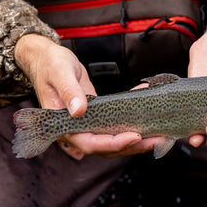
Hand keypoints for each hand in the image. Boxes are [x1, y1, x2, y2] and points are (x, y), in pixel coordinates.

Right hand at [13, 34, 161, 159]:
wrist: (47, 60)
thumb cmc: (50, 64)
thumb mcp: (59, 72)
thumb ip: (69, 91)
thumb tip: (79, 111)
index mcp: (62, 124)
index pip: (89, 142)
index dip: (112, 143)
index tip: (133, 136)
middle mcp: (76, 129)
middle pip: (105, 147)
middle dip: (131, 146)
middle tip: (156, 140)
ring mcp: (87, 124)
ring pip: (113, 140)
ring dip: (135, 140)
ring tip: (158, 135)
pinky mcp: (97, 116)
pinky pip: (115, 126)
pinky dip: (131, 124)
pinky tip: (147, 114)